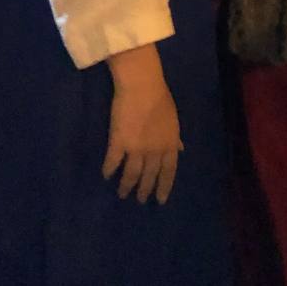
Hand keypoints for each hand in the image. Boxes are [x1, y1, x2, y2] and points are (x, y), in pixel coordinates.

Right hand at [103, 45, 181, 204]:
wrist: (142, 85)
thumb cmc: (159, 97)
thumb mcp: (172, 119)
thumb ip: (174, 137)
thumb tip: (179, 150)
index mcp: (170, 144)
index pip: (169, 171)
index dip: (164, 187)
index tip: (160, 200)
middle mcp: (154, 150)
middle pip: (149, 176)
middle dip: (144, 190)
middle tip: (140, 200)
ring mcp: (136, 148)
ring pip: (131, 174)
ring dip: (126, 186)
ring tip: (122, 194)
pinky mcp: (118, 142)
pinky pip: (113, 162)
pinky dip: (109, 169)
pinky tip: (106, 175)